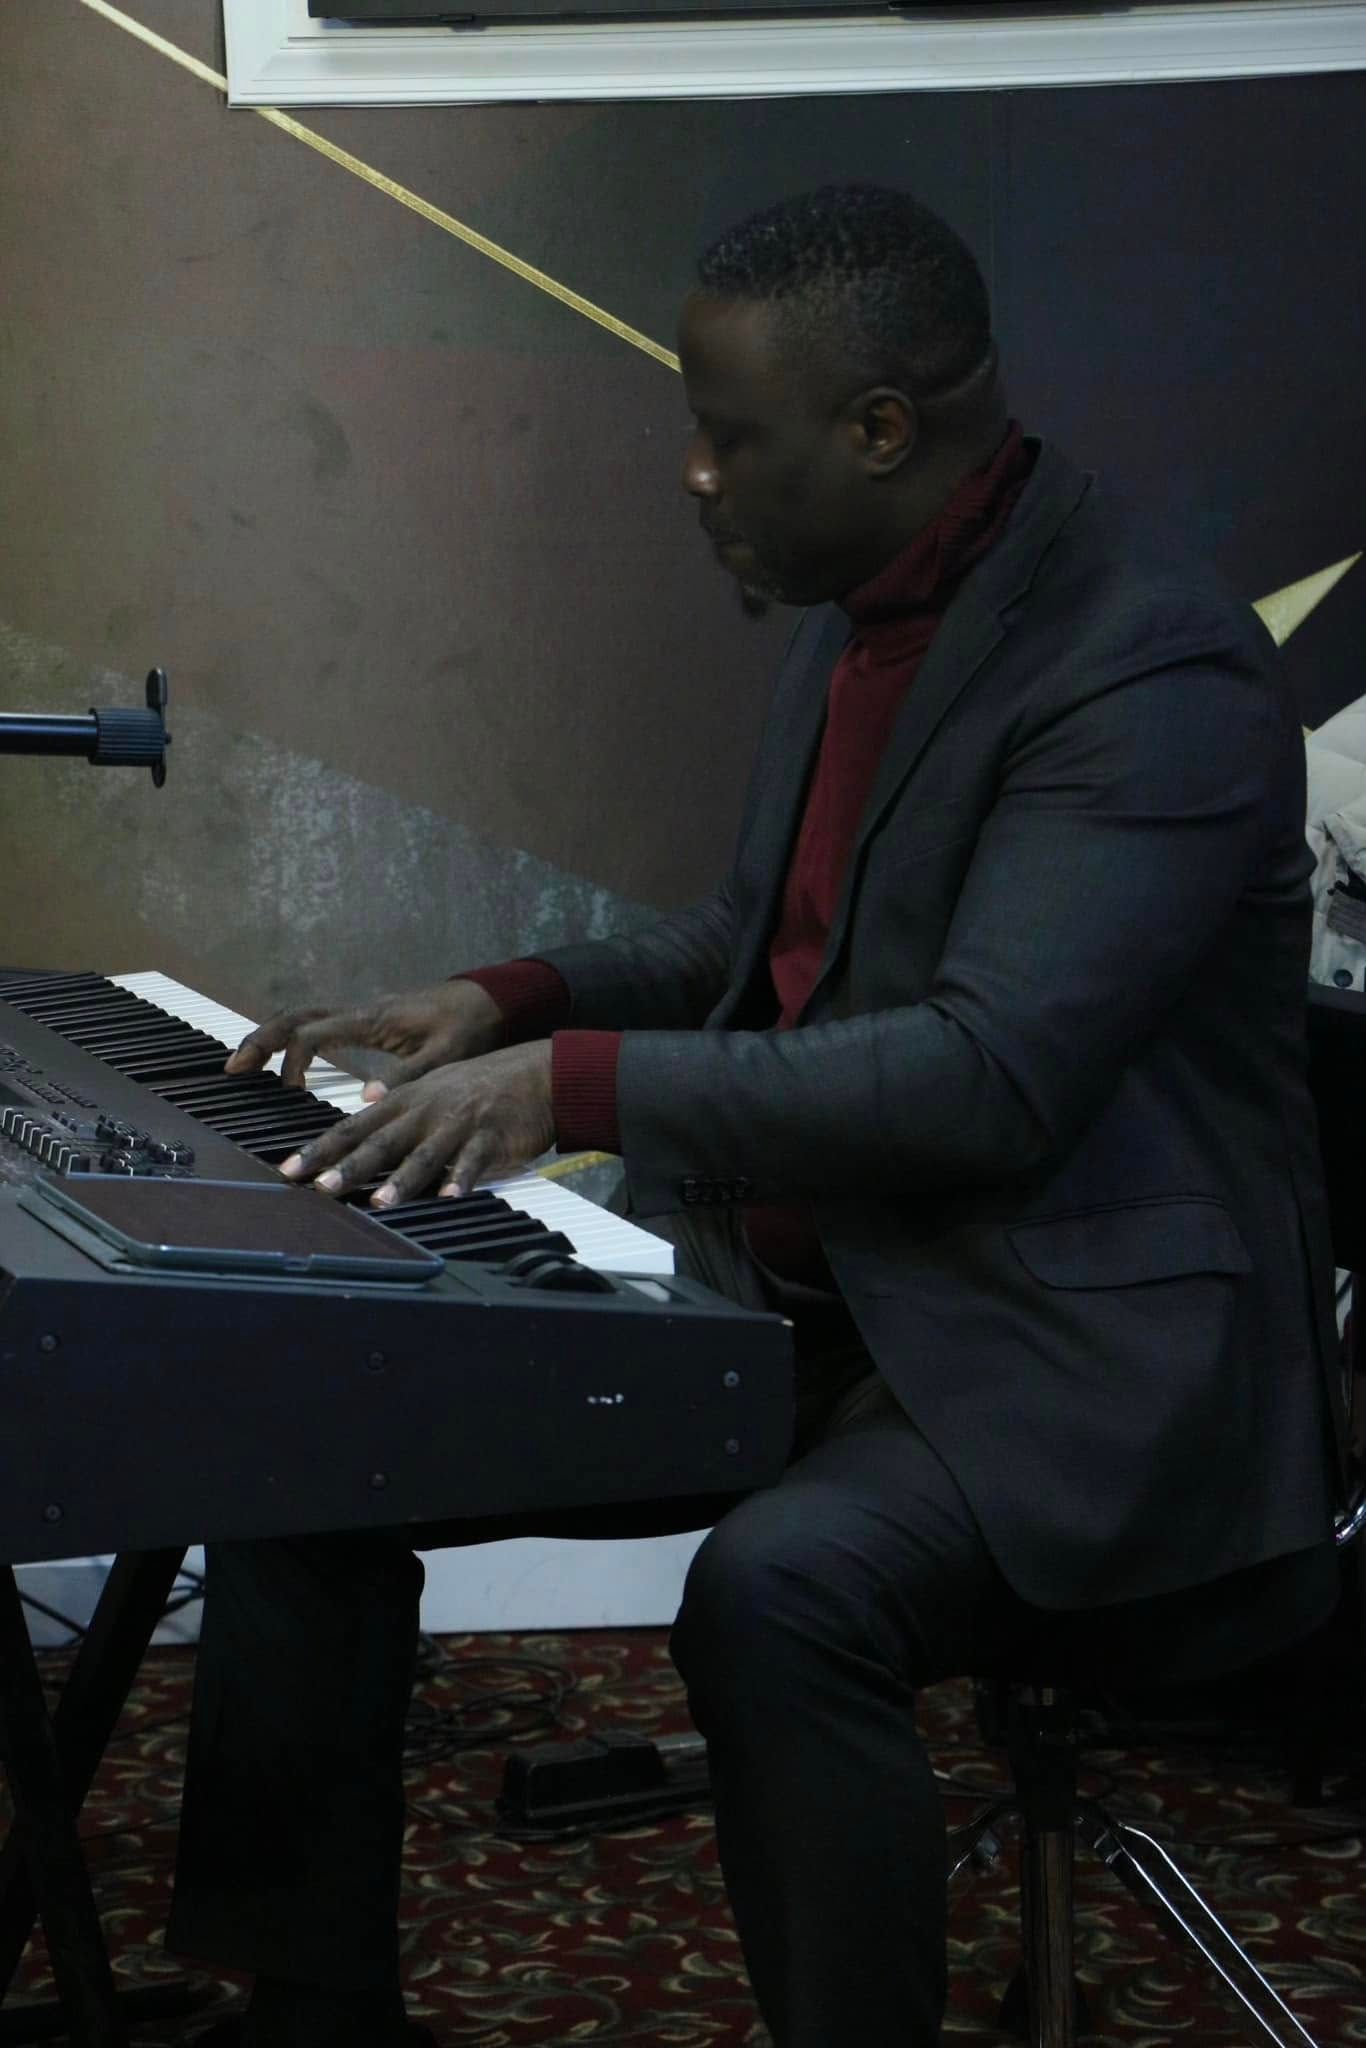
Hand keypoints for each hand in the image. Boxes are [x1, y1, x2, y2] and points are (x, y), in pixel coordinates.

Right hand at [225, 980, 503, 1094]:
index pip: (313, 1035)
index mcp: (371, 1019)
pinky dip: (295, 1040)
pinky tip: (288, 1064)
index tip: (291, 1092)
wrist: (488, 1000)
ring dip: (272, 1038)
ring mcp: (361, 1015)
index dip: (294, 1062)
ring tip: (246, 1065)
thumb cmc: (469, 1026)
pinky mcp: (368, 1022)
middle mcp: (359, 1012)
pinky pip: (319, 1026)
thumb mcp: (446, 1055)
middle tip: (232, 1068)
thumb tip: (366, 1099)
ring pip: (303, 1018)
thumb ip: (408, 1075)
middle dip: (260, 1040)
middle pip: (295, 1018)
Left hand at [278, 1042, 554, 1205]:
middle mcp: (426, 1111)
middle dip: (350, 1165)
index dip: (321, 1148)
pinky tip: (452, 1196)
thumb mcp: (432, 1091)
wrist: (537, 1073)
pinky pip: (474, 1160)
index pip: (353, 1126)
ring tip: (380, 1201)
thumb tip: (361, 1120)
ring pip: (425, 1154)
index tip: (289, 1169)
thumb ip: (396, 1110)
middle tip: (321, 1187)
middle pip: (382, 1141)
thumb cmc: (481, 1088)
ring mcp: (459, 1123)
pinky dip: (462, 1179)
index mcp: (406, 1101)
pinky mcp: (492, 1137)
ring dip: (402, 1178)